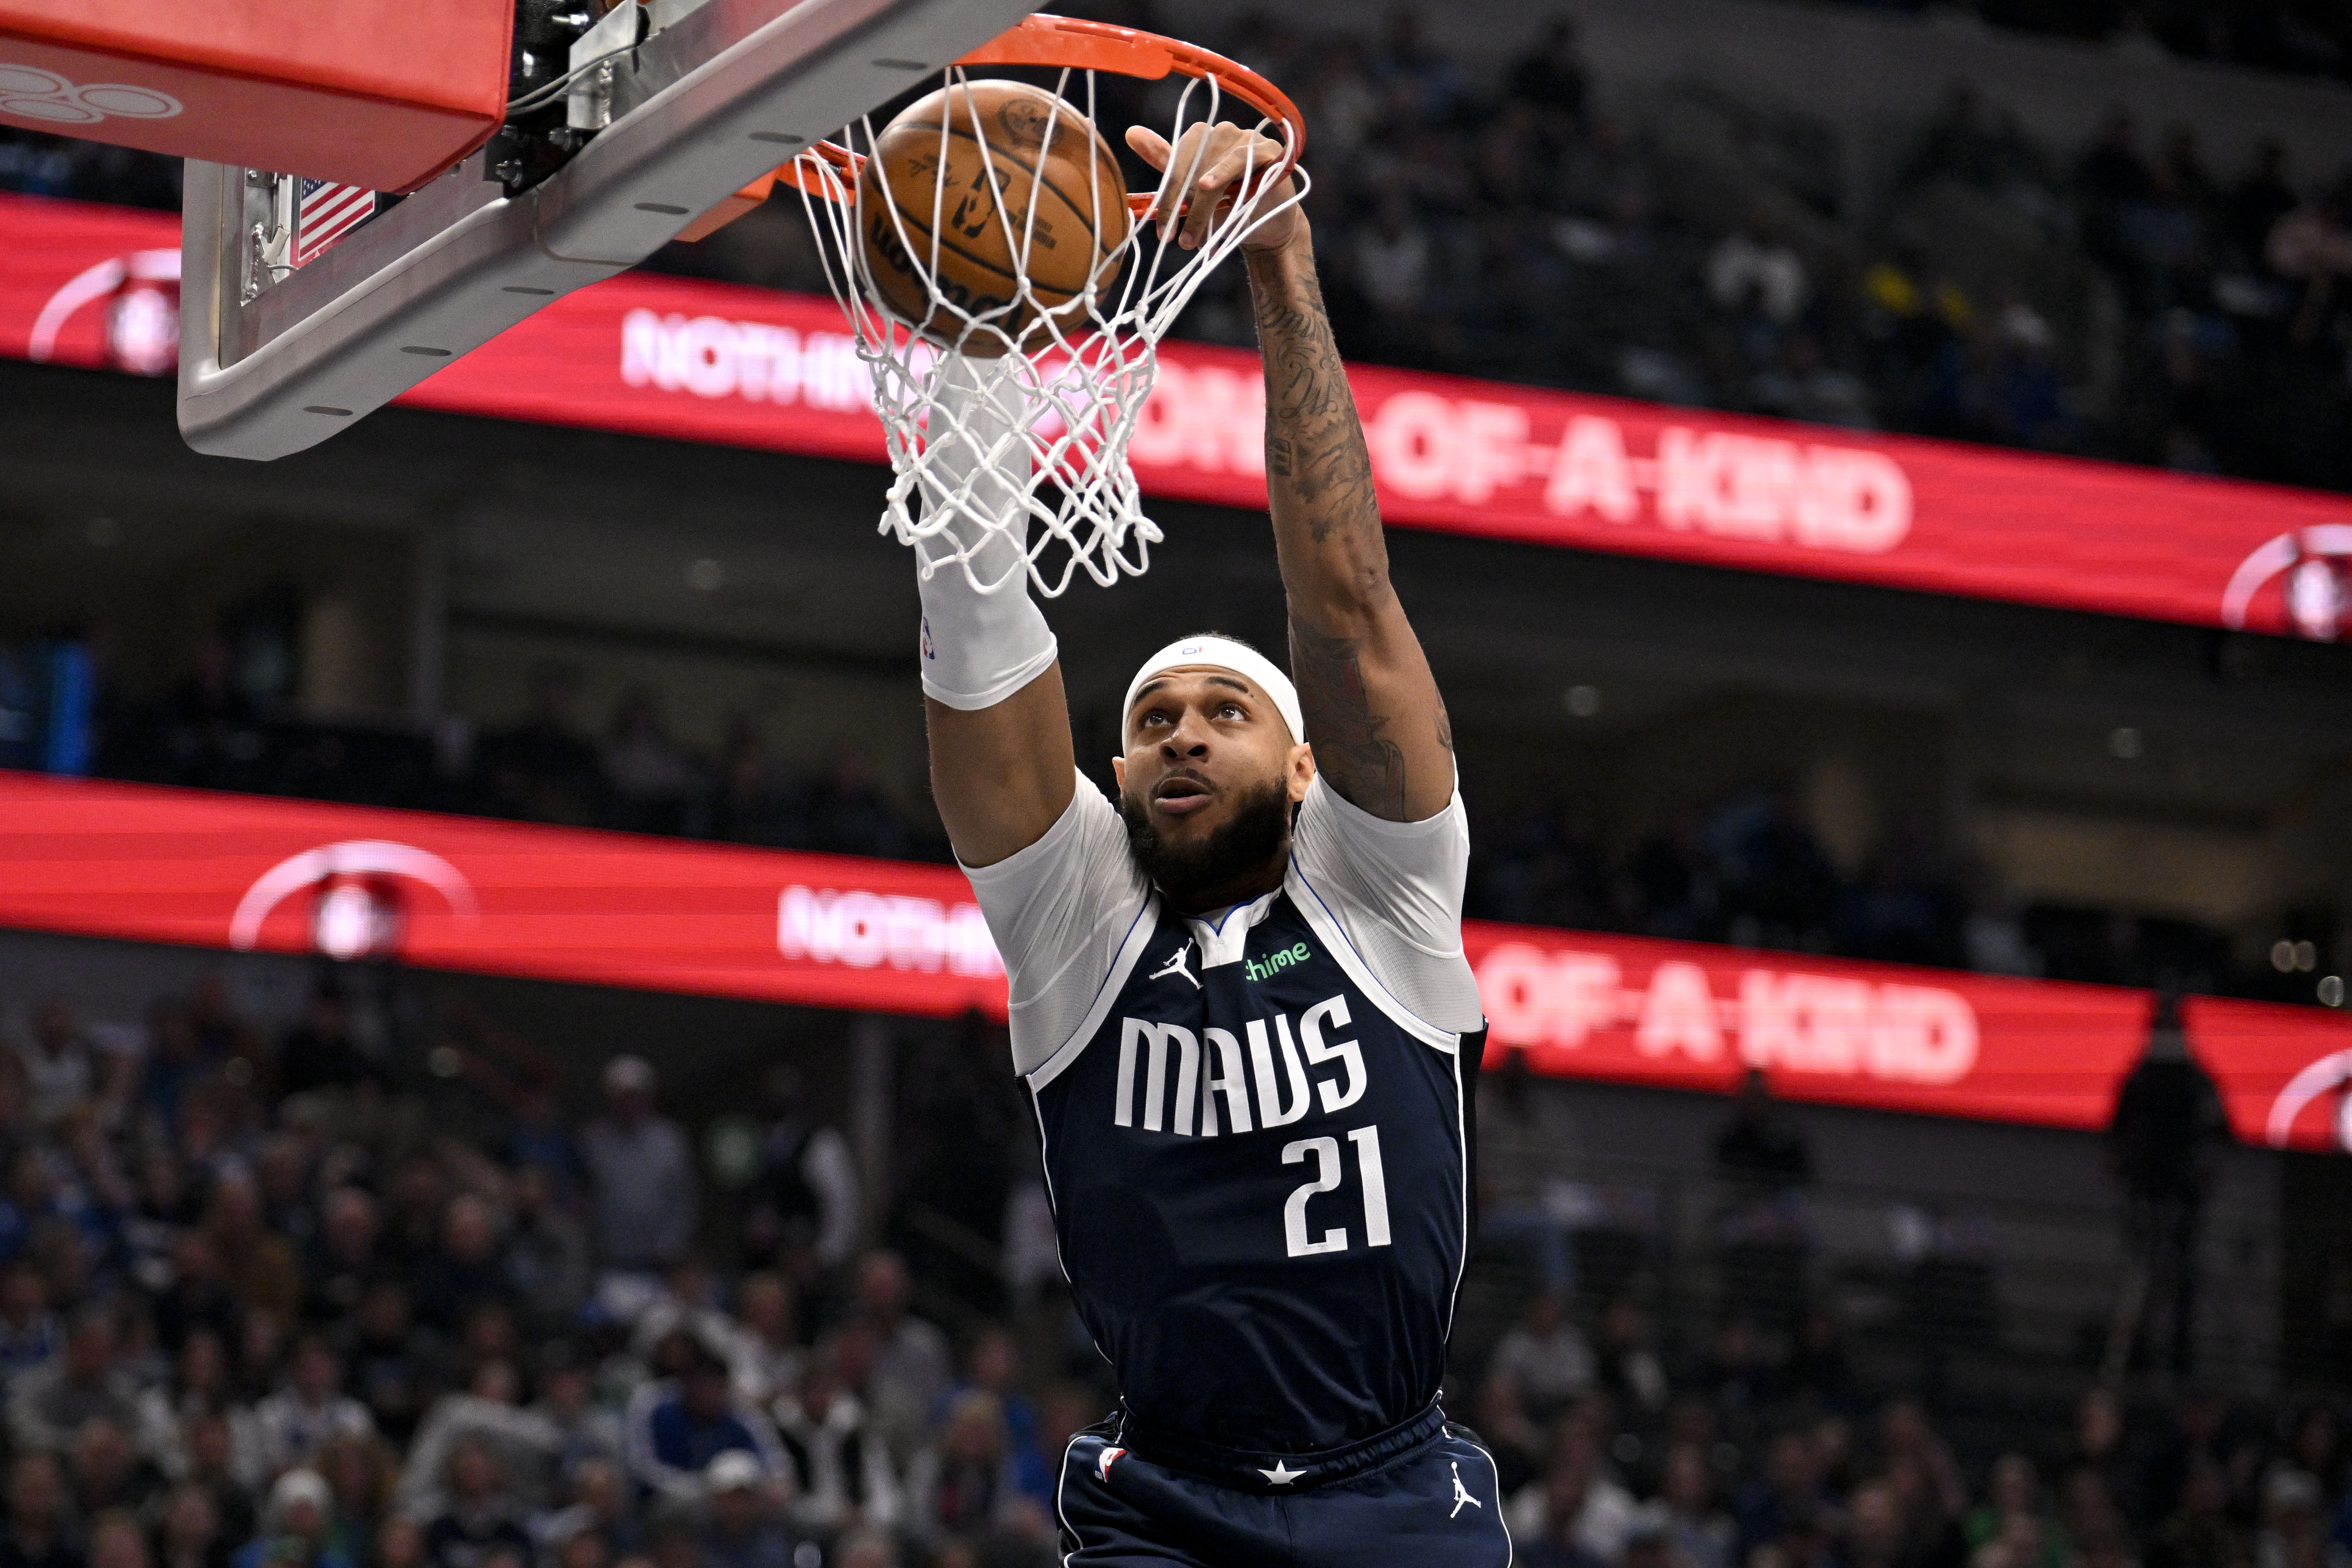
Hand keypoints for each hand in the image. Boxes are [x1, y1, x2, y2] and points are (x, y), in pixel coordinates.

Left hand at [1125, 120, 1300, 253]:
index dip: (1167, 194)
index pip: (1176, 159)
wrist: (1267, 223)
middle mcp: (1222, 132)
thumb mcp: (1193, 190)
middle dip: (1181, 204)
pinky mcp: (1268, 149)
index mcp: (1201, 137)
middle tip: (1173, 238)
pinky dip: (1223, 174)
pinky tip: (1208, 187)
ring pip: (1213, 167)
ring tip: (1192, 237)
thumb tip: (1131, 132)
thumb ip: (1167, 165)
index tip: (1162, 230)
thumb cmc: (1228, 204)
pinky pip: (1242, 159)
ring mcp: (1247, 137)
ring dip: (1200, 206)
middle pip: (1193, 163)